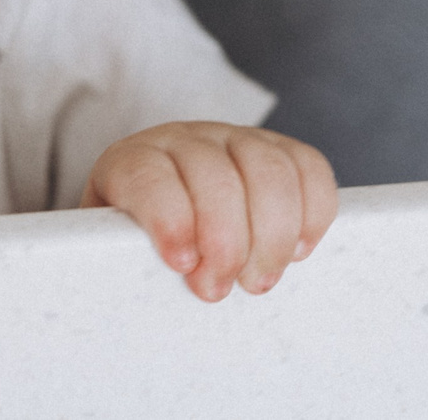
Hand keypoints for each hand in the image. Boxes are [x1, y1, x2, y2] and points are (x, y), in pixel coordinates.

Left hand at [82, 122, 336, 301]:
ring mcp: (235, 138)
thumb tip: (142, 281)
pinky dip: (312, 211)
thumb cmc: (136, 244)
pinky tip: (296, 250)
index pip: (149, 175)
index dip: (169, 218)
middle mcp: (184, 140)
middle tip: (218, 289)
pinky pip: (309, 166)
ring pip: (268, 169)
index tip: (182, 264)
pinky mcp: (278, 148)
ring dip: (272, 235)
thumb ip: (123, 259)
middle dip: (226, 242)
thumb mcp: (115, 250)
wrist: (159, 215)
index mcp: (132, 161)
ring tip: (258, 280)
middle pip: (216, 176)